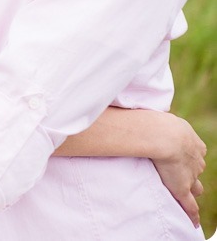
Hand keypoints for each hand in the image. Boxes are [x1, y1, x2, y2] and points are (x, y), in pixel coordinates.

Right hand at [149, 112, 205, 226]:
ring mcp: (190, 175)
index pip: (193, 153)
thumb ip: (155, 120)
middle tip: (180, 174)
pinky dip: (191, 213)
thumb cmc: (158, 123)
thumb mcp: (160, 117)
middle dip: (190, 172)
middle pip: (196, 169)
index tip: (178, 157)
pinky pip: (189, 205)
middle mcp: (195, 160)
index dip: (186, 156)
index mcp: (192, 143)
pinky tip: (193, 221)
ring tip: (185, 196)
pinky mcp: (182, 188)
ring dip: (191, 190)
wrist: (163, 136)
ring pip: (194, 186)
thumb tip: (141, 114)